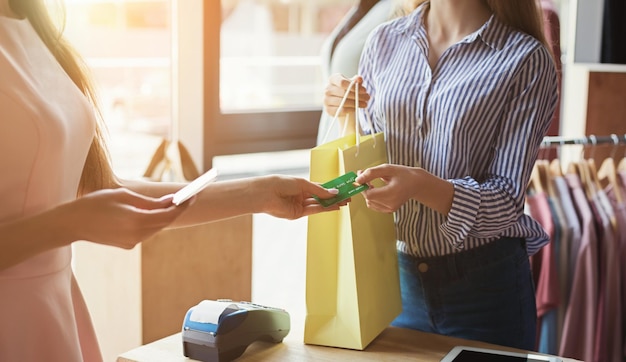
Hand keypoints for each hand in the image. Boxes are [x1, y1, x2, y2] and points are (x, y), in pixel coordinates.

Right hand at [58, 188, 190, 248]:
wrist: (72, 223)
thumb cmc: (96, 204)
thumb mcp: (124, 196)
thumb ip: (150, 201)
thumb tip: (171, 201)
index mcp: (137, 220)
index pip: (169, 215)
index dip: (183, 206)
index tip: (193, 196)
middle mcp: (137, 235)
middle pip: (165, 223)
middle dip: (176, 210)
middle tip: (186, 197)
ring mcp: (133, 243)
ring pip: (156, 228)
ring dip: (162, 216)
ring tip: (169, 202)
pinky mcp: (128, 246)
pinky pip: (145, 233)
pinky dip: (150, 223)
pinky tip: (146, 213)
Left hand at [256, 175, 344, 219]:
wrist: (266, 194)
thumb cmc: (281, 183)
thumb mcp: (303, 184)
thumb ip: (319, 190)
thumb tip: (334, 192)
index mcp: (301, 185)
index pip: (320, 187)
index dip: (332, 189)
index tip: (343, 189)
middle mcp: (301, 195)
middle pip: (321, 197)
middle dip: (334, 197)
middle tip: (347, 197)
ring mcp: (300, 205)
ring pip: (319, 204)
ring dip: (332, 204)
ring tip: (344, 202)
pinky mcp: (298, 214)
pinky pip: (314, 210)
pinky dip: (324, 208)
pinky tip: (334, 206)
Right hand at [323, 74, 369, 116]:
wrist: (343, 102)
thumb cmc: (349, 90)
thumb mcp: (354, 84)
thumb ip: (357, 80)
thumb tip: (359, 79)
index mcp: (333, 79)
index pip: (342, 82)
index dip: (354, 86)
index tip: (364, 90)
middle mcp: (327, 89)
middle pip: (343, 93)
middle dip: (357, 96)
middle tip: (367, 98)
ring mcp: (326, 100)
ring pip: (343, 102)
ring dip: (356, 104)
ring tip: (365, 104)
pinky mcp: (328, 109)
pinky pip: (341, 110)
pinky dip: (351, 110)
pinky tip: (356, 108)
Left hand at [355, 164, 420, 212]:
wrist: (416, 183)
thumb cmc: (403, 174)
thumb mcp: (387, 169)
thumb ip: (371, 173)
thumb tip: (357, 178)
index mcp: (392, 193)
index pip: (370, 195)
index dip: (362, 187)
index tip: (361, 177)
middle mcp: (392, 204)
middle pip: (369, 199)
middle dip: (364, 188)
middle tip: (366, 177)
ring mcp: (391, 209)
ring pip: (370, 203)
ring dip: (368, 193)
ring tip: (373, 184)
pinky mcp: (390, 210)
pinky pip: (374, 205)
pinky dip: (372, 198)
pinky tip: (377, 190)